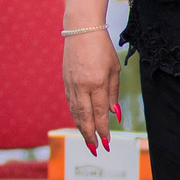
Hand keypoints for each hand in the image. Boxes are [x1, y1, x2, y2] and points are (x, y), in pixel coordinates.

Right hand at [64, 28, 121, 152]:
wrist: (81, 30)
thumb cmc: (102, 48)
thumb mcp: (114, 69)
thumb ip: (113, 92)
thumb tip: (113, 114)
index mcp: (96, 83)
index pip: (99, 113)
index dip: (103, 130)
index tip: (107, 142)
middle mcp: (81, 87)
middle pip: (85, 118)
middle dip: (90, 136)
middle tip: (96, 149)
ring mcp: (71, 85)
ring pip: (75, 113)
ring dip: (82, 129)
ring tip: (88, 141)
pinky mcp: (65, 82)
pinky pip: (71, 104)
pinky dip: (76, 116)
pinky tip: (80, 123)